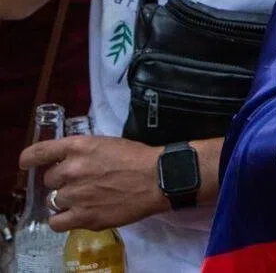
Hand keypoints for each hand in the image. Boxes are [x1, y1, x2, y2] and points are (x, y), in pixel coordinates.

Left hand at [20, 134, 162, 231]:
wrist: (157, 178)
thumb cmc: (136, 157)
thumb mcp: (107, 144)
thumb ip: (83, 153)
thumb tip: (67, 164)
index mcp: (79, 146)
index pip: (39, 152)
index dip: (29, 159)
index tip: (27, 163)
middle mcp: (71, 170)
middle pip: (50, 180)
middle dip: (62, 181)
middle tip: (81, 181)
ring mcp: (75, 195)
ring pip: (54, 201)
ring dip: (67, 200)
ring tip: (86, 198)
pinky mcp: (82, 217)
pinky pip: (56, 223)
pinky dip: (63, 219)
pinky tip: (76, 214)